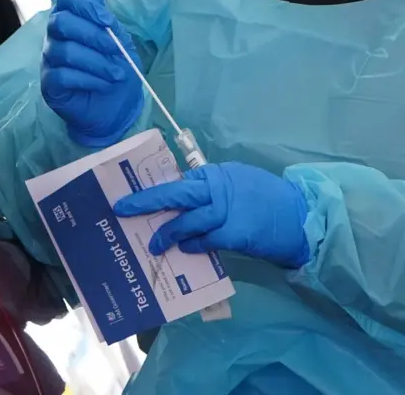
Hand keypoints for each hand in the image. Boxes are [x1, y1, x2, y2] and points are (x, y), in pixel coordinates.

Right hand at [41, 0, 143, 147]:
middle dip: (93, 36)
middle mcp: (55, 36)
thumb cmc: (116, 72)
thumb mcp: (121, 43)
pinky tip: (102, 84)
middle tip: (117, 50)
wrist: (116, 108)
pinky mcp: (49, 84)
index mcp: (72, 19)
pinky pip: (62, 75)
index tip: (107, 22)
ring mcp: (49, 60)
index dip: (86, 5)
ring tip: (117, 74)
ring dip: (97, 62)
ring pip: (65, 52)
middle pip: (61, 23)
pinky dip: (88, 79)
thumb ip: (107, 20)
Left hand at [114, 162, 309, 267]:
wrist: (300, 216)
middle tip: (123, 208)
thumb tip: (182, 202)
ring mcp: (227, 209)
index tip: (133, 195)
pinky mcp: (235, 232)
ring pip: (187, 219)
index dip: (154, 188)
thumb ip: (211, 189)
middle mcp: (218, 187)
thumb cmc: (267, 200)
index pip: (179, 179)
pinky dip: (193, 245)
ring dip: (167, 233)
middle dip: (146, 201)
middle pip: (176, 192)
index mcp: (217, 174)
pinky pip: (205, 239)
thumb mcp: (237, 183)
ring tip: (153, 244)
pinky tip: (184, 250)